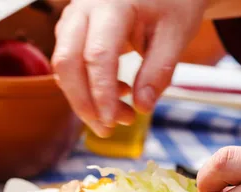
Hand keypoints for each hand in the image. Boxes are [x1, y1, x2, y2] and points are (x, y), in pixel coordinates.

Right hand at [51, 0, 207, 136]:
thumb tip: (142, 108)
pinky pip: (70, 62)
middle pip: (67, 61)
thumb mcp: (176, 35)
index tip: (112, 122)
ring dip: (85, 97)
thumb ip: (159, 72)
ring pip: (63, 64)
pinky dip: (87, 85)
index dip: (102, 93)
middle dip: (83, 102)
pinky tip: (116, 93)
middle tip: (106, 130)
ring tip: (122, 113)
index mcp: (112, 4)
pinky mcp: (74, 28)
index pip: (97, 55)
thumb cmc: (173, 3)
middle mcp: (85, 7)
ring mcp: (75, 16)